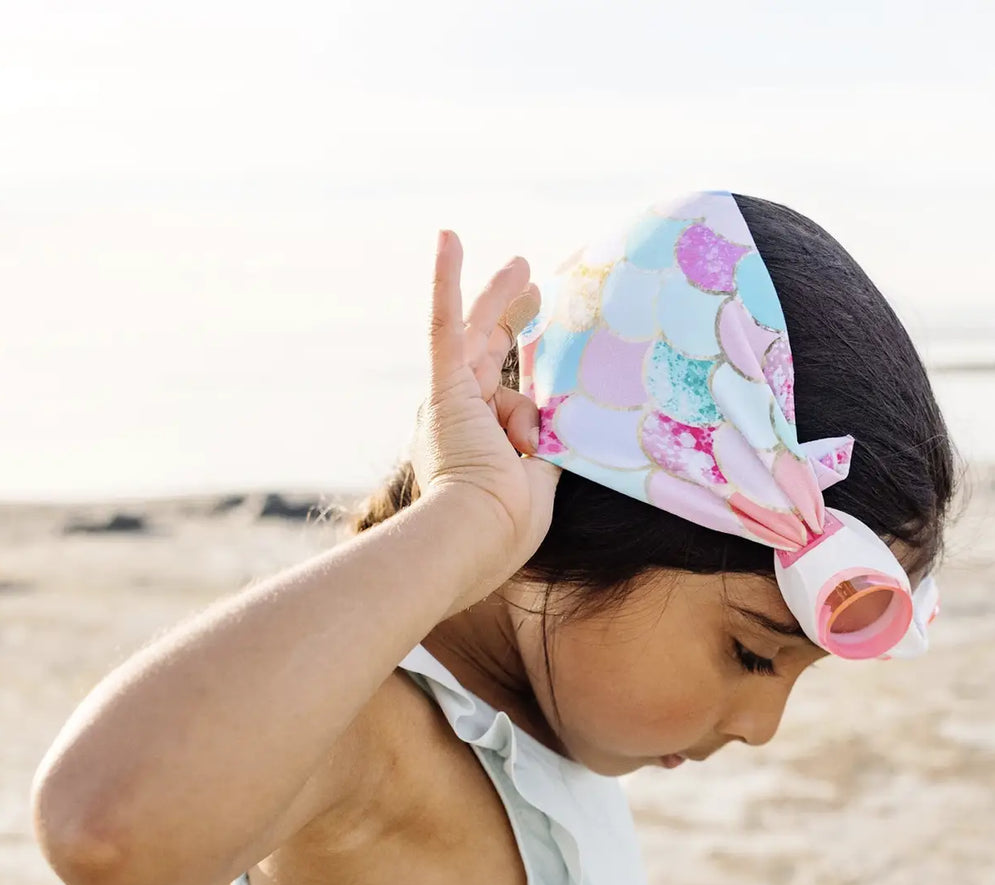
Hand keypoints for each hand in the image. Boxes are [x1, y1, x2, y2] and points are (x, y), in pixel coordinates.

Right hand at [409, 229, 561, 569]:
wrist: (476, 537)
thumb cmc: (507, 526)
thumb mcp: (538, 481)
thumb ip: (545, 448)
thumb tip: (550, 425)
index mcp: (477, 445)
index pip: (507, 401)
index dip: (526, 380)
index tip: (543, 357)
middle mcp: (457, 419)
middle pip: (486, 353)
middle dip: (510, 318)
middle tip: (533, 287)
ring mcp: (449, 402)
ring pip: (475, 334)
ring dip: (498, 297)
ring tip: (523, 265)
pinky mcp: (445, 389)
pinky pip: (445, 325)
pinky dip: (446, 281)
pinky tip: (447, 237)